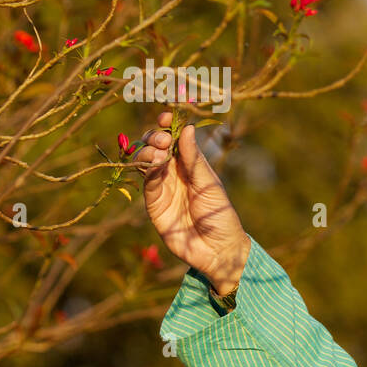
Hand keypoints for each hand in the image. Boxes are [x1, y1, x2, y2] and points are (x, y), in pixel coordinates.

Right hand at [135, 112, 249, 294]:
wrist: (218, 250)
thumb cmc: (221, 215)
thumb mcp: (210, 184)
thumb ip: (195, 159)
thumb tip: (187, 129)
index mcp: (193, 165)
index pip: (176, 139)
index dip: (169, 126)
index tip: (167, 116)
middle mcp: (175, 173)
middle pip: (157, 146)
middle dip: (156, 137)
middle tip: (164, 139)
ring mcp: (163, 187)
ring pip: (147, 161)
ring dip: (149, 151)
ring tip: (159, 151)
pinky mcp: (154, 204)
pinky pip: (145, 182)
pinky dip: (146, 169)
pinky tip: (153, 163)